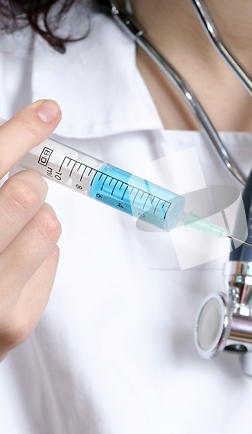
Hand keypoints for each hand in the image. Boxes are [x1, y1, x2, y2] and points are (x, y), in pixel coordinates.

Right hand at [0, 100, 61, 361]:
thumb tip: (30, 134)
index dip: (21, 132)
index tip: (48, 111)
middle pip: (27, 193)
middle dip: (29, 183)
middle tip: (21, 188)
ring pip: (50, 225)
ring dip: (38, 219)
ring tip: (12, 233)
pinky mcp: (18, 323)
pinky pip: (55, 258)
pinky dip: (41, 252)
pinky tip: (14, 265)